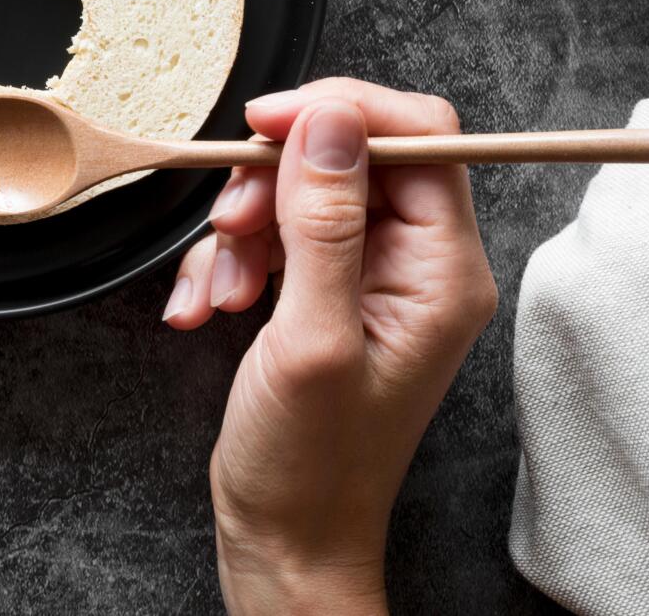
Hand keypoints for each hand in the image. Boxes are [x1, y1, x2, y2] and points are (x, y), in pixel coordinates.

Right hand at [163, 79, 497, 613]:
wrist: (285, 536)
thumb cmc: (312, 464)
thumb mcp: (312, 338)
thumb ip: (324, 223)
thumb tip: (332, 122)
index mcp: (444, 270)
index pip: (418, 135)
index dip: (341, 113)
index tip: (266, 122)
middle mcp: (417, 263)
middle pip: (348, 156)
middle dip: (273, 182)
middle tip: (230, 222)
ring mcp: (370, 275)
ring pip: (299, 191)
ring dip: (241, 229)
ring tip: (220, 292)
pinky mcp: (324, 288)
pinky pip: (270, 234)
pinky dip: (227, 261)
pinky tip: (204, 307)